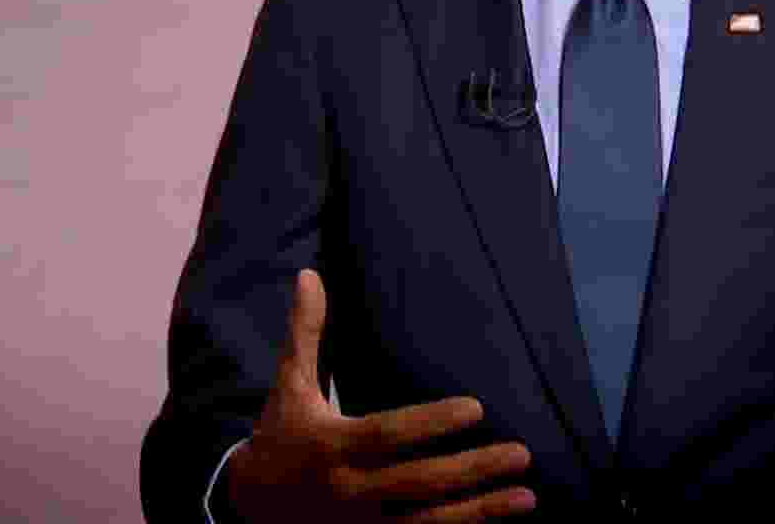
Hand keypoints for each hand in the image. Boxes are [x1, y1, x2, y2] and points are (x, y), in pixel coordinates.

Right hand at [223, 269, 536, 522]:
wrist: (247, 506)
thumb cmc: (280, 435)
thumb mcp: (289, 385)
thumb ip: (305, 333)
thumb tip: (310, 274)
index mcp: (332, 446)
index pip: (387, 435)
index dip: (430, 424)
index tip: (477, 408)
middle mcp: (349, 490)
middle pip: (417, 483)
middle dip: (471, 471)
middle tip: (521, 454)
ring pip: (427, 523)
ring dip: (480, 511)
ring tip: (527, 496)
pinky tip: (497, 522)